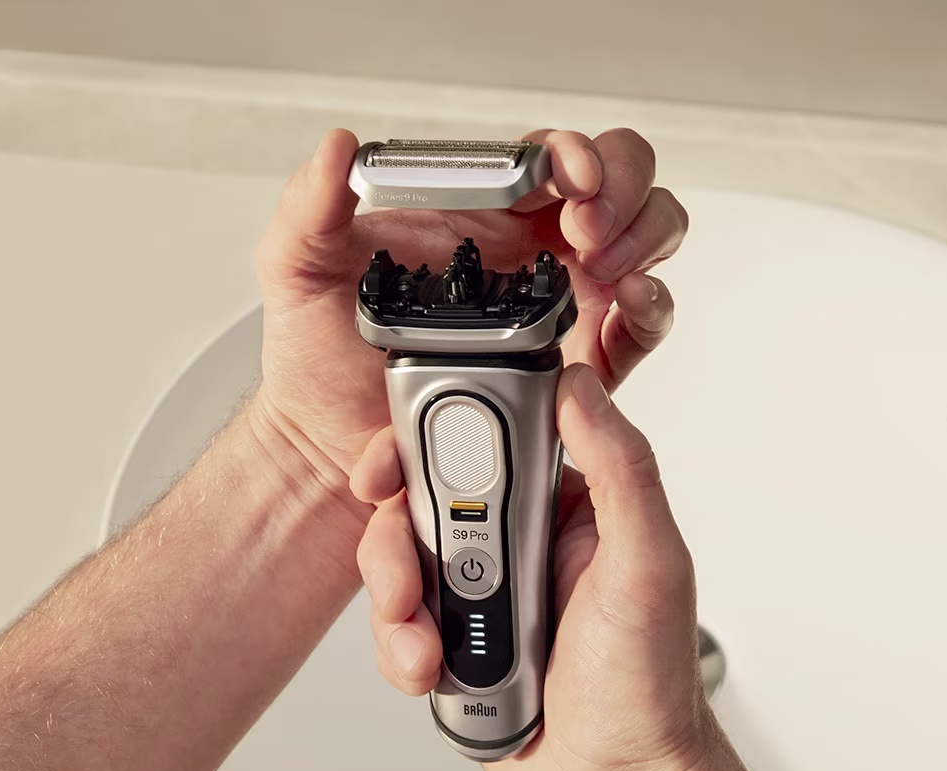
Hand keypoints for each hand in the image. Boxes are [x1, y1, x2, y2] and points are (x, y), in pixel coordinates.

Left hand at [250, 129, 683, 513]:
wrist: (326, 448)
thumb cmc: (315, 356)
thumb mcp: (295, 270)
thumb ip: (309, 206)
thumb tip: (338, 145)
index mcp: (474, 211)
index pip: (549, 156)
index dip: (575, 153)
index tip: (568, 178)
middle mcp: (527, 250)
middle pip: (618, 184)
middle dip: (623, 192)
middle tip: (589, 232)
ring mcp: (557, 304)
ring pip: (642, 242)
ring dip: (643, 241)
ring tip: (606, 271)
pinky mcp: (573, 366)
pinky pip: (639, 326)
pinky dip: (651, 309)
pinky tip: (625, 309)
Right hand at [350, 366, 757, 770]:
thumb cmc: (647, 686)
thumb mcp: (649, 562)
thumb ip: (620, 468)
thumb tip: (581, 388)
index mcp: (560, 506)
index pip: (478, 444)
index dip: (423, 445)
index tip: (389, 464)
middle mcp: (513, 541)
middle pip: (418, 502)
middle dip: (398, 543)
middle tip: (413, 581)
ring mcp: (475, 591)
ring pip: (395, 564)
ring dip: (398, 606)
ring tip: (432, 644)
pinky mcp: (446, 638)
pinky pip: (391, 625)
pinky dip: (400, 649)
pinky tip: (435, 669)